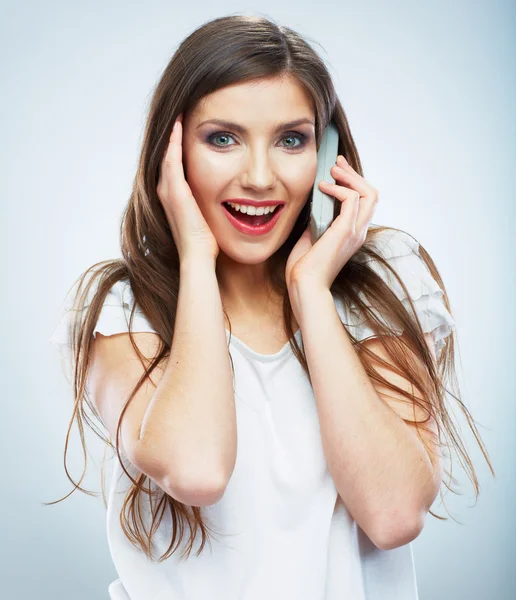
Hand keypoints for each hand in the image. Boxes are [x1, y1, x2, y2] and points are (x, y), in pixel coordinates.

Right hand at [157, 113, 219, 262]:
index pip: (174, 164)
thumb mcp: (208, 217)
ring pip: (167, 153)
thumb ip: (210, 204)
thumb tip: (226, 198)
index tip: (188, 128)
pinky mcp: (174, 191)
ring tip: (178, 113)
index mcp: (174, 196)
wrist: (199, 257)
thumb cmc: (207, 243)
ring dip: (172, 133)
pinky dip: (174, 141)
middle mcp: (166, 191)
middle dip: (173, 135)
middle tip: (180, 113)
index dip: (178, 145)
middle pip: (167, 155)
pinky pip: (172, 159)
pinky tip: (180, 124)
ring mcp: (168, 190)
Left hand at [285, 154, 378, 291]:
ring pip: (368, 193)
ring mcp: (355, 231)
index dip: (353, 183)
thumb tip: (314, 209)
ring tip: (332, 170)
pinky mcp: (346, 230)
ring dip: (350, 177)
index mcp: (353, 235)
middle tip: (337, 163)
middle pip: (372, 194)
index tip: (337, 170)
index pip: (364, 202)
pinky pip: (352, 198)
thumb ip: (317, 224)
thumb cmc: (304, 269)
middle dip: (354, 174)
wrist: (305, 285)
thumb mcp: (311, 240)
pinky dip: (339, 188)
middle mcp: (359, 232)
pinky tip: (322, 187)